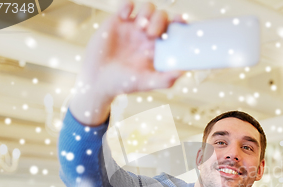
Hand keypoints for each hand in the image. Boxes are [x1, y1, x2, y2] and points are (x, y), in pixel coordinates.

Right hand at [69, 1, 183, 125]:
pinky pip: (126, 5)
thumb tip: (183, 72)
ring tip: (141, 27)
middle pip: (162, 16)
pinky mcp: (117, 22)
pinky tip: (124, 16)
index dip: (179, 22)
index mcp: (158, 47)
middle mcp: (147, 35)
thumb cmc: (123, 83)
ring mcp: (132, 27)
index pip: (173, 30)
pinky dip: (128, 6)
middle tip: (152, 34)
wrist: (98, 80)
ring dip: (147, 13)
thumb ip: (165, 79)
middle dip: (161, 20)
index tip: (181, 21)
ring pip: (148, 8)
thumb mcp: (146, 83)